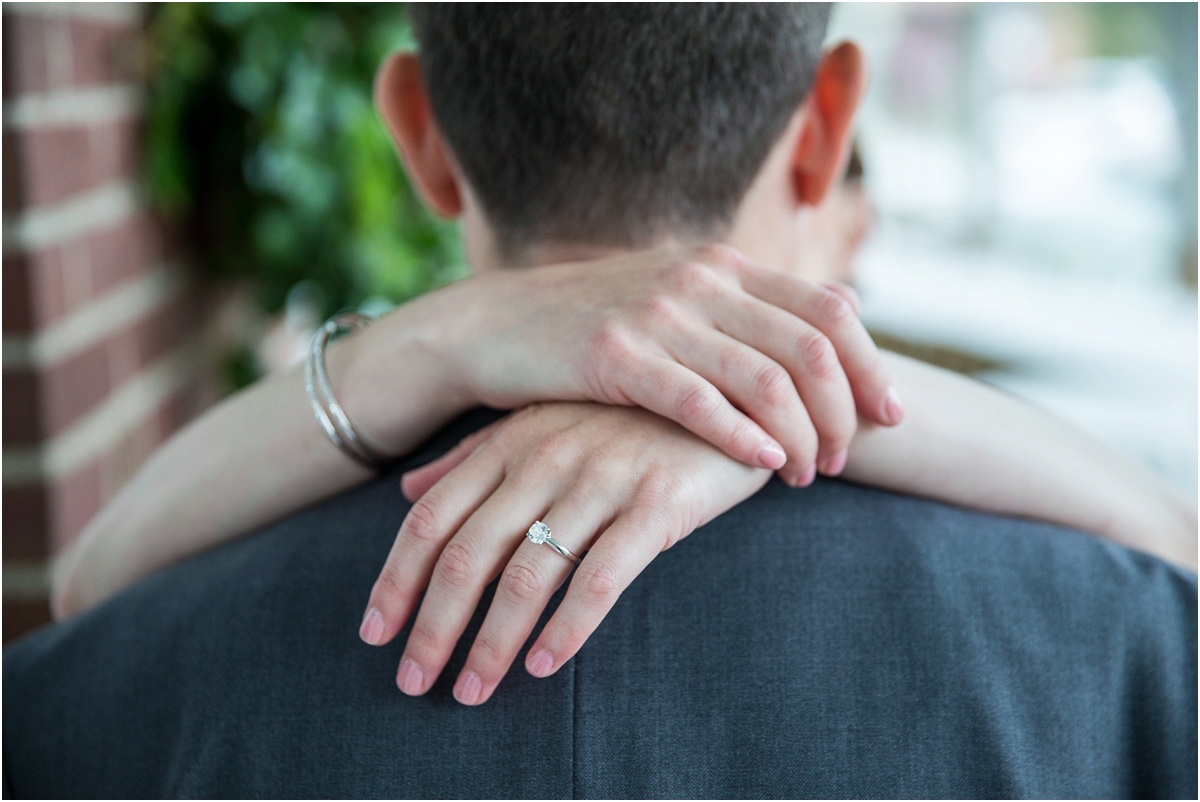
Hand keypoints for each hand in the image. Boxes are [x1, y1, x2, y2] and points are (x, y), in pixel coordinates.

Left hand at [358, 402, 771, 704]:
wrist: (728, 392)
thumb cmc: (629, 417)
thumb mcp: (544, 422)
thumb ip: (474, 456)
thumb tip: (408, 490)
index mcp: (512, 441)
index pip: (432, 518)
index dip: (396, 579)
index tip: (375, 634)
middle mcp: (547, 458)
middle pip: (469, 555)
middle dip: (434, 626)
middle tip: (414, 681)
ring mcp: (602, 479)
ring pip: (528, 575)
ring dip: (492, 642)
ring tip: (474, 689)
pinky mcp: (656, 504)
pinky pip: (600, 578)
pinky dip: (567, 627)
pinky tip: (544, 664)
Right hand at [397, 244, 901, 485]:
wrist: (494, 325)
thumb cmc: (591, 327)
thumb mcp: (672, 305)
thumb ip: (738, 316)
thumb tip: (818, 342)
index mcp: (723, 265)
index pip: (831, 309)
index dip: (871, 365)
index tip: (888, 415)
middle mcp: (701, 280)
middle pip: (814, 347)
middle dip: (844, 412)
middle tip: (844, 459)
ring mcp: (659, 314)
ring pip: (768, 380)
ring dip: (802, 436)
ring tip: (806, 476)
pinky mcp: (616, 355)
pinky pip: (701, 402)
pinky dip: (744, 438)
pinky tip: (765, 468)